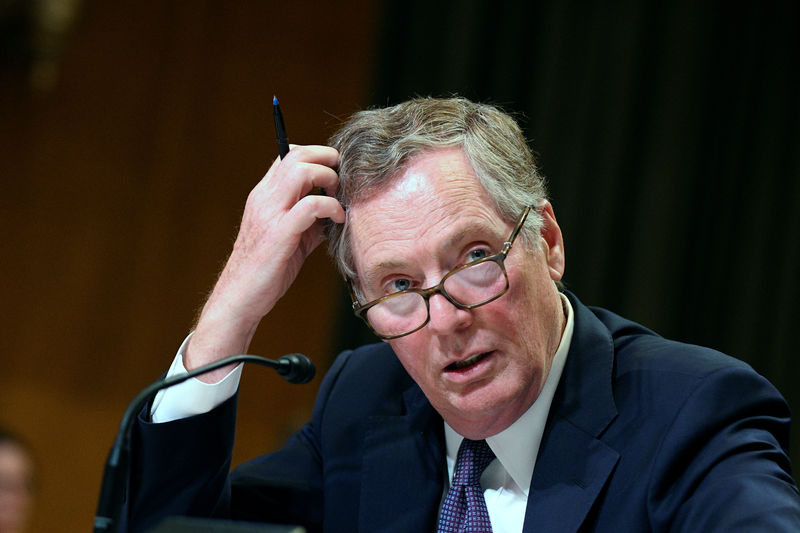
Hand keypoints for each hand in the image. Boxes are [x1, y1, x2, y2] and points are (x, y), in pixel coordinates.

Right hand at [186, 145, 344, 379]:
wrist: (240, 298)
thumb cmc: (266, 270)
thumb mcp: (291, 236)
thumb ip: (309, 219)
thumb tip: (336, 209)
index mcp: (264, 195)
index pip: (288, 155)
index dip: (316, 157)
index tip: (335, 175)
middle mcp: (264, 197)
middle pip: (297, 154)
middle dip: (327, 159)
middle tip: (342, 181)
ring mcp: (270, 213)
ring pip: (302, 170)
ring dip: (329, 178)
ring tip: (340, 198)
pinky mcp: (280, 233)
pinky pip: (311, 205)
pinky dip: (332, 207)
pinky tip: (338, 220)